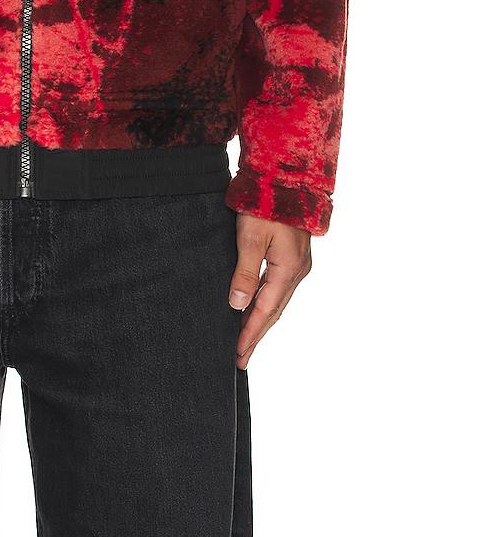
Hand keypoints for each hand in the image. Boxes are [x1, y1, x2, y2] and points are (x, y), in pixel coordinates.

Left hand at [229, 213, 310, 368]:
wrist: (286, 177)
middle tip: (241, 358)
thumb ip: (245, 273)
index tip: (238, 355)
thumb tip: (238, 306)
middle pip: (274, 311)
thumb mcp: (251, 238)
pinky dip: (265, 302)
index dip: (250, 334)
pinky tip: (254, 307)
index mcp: (288, 269)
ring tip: (245, 339)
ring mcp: (297, 264)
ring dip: (261, 321)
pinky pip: (278, 287)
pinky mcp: (293, 256)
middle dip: (256, 335)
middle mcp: (297, 271)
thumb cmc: (266, 203)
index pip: (265, 311)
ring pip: (277, 300)